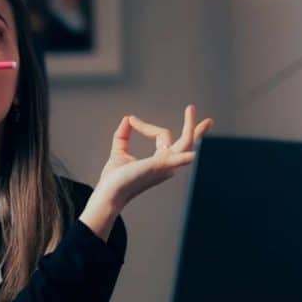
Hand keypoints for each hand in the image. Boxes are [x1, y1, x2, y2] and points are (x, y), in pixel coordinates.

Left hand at [94, 104, 213, 211]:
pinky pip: (176, 160)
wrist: (107, 193)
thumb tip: (127, 119)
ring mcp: (164, 166)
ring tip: (190, 110)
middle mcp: (167, 164)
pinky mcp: (157, 167)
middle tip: (191, 107)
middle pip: (186, 142)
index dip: (146, 125)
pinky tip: (194, 155)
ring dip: (191, 129)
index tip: (132, 120)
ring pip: (185, 145)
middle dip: (192, 125)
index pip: (161, 135)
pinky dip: (185, 157)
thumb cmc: (115, 179)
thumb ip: (123, 136)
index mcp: (160, 161)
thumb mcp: (119, 152)